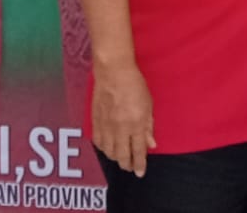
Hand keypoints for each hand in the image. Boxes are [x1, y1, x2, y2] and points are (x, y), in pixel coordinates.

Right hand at [91, 59, 155, 176]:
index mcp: (136, 124)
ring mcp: (106, 127)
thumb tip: (151, 144)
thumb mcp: (149, 105)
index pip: (138, 151)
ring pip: (109, 152)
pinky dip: (103, 149)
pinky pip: (98, 143)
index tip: (140, 173)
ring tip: (120, 158)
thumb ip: (148, 126)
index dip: (139, 164)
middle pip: (122, 156)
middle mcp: (120, 129)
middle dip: (127, 165)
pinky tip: (108, 148)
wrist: (113, 73)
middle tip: (130, 167)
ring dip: (115, 158)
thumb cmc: (135, 85)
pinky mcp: (95, 122)